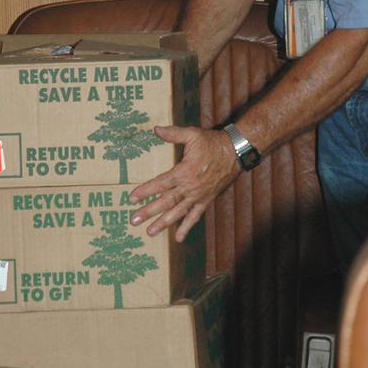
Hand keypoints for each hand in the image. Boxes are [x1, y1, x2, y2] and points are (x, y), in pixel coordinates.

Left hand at [128, 125, 239, 240]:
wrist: (235, 153)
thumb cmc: (213, 143)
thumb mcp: (193, 134)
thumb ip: (173, 133)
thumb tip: (156, 129)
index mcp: (184, 172)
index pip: (161, 184)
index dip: (146, 191)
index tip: (132, 198)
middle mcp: (190, 187)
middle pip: (166, 202)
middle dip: (149, 211)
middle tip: (134, 220)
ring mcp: (198, 196)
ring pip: (178, 212)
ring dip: (164, 223)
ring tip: (150, 232)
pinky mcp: (206, 200)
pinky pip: (195, 216)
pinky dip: (186, 227)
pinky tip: (178, 237)